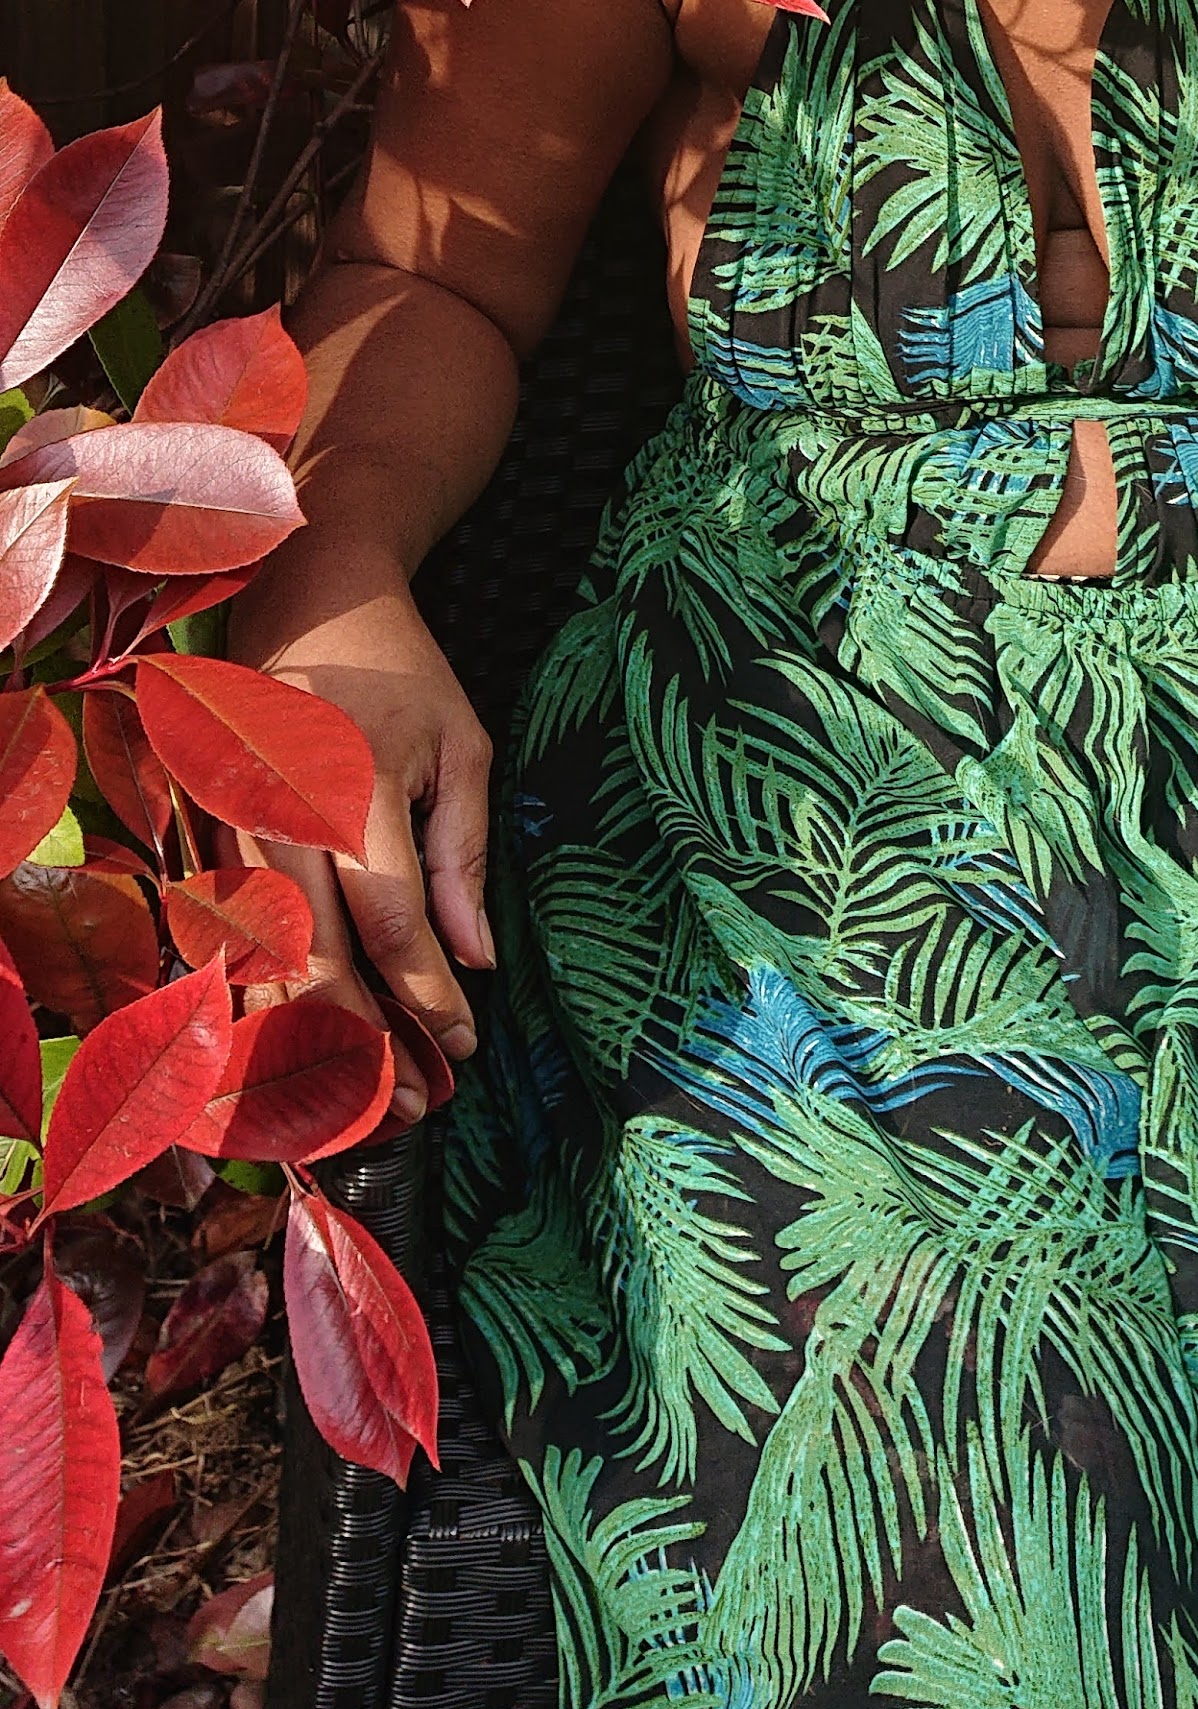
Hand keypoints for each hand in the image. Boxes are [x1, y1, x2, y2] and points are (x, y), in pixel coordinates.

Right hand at [228, 528, 493, 1125]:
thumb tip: (474, 961)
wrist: (308, 604)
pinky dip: (271, 1004)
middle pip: (317, 962)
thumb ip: (465, 854)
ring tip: (367, 1099)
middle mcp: (283, 817)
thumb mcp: (463, 746)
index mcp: (357, 788)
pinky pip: (237, 944)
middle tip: (417, 1104)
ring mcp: (236, 832)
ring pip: (266, 966)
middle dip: (368, 1045)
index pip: (391, 924)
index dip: (428, 999)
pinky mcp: (212, 842)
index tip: (467, 1047)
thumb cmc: (401, 676)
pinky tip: (305, 1048)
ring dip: (314, 1040)